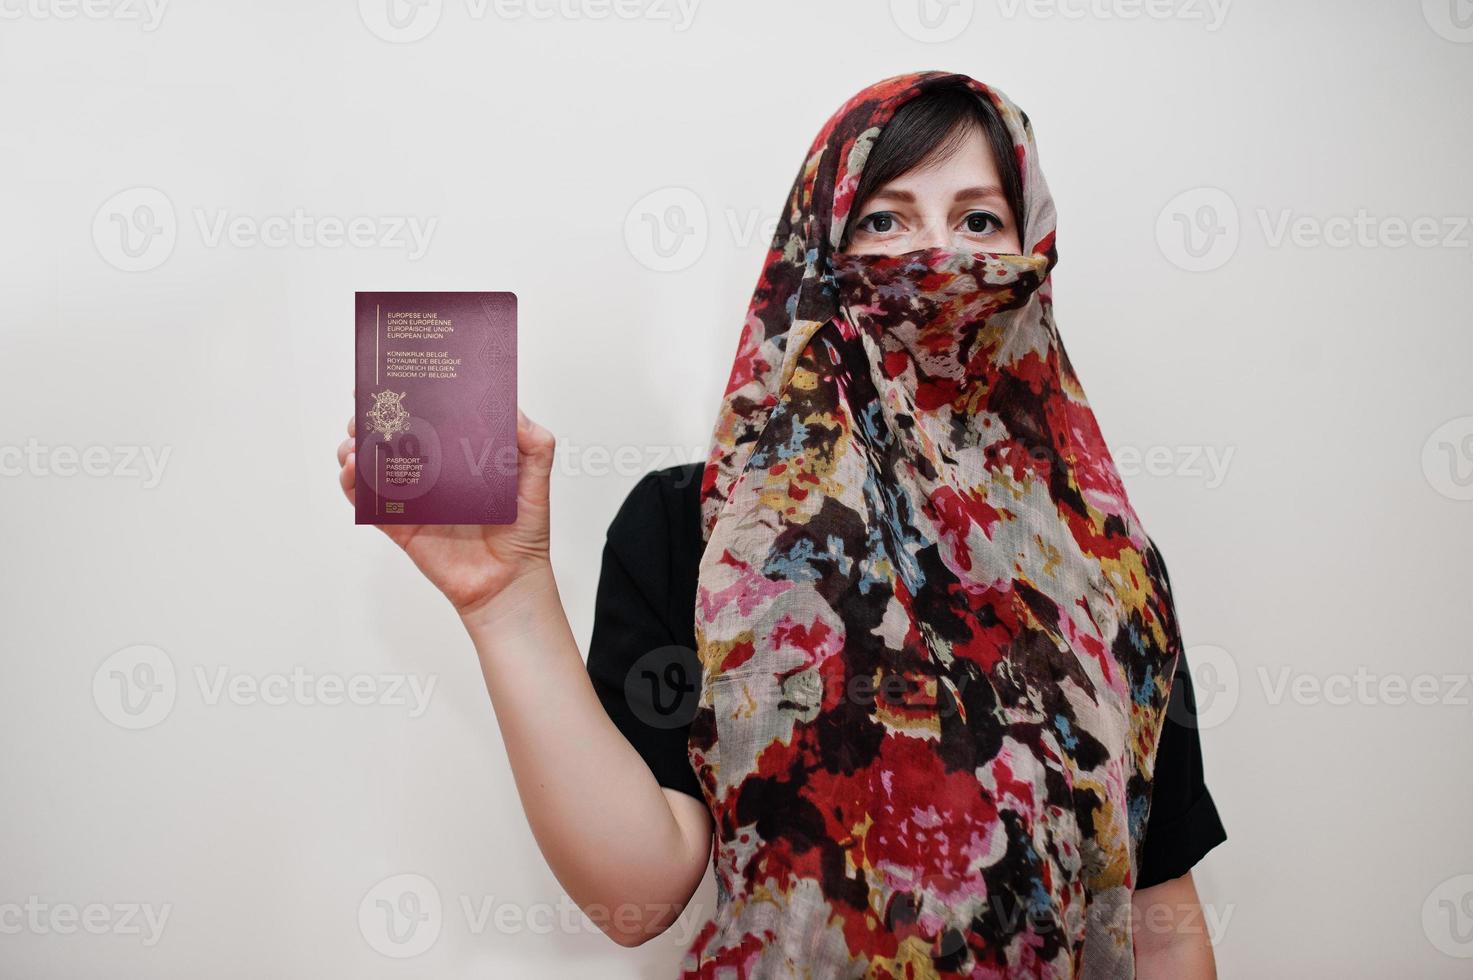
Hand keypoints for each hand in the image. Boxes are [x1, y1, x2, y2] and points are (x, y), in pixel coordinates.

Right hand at [338, 408, 556, 622]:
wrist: (510, 581)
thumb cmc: (524, 531)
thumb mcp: (536, 479)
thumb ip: (534, 444)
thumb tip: (514, 409)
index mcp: (459, 455)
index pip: (430, 418)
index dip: (411, 397)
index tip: (397, 378)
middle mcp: (432, 473)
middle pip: (393, 436)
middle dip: (373, 418)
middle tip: (365, 407)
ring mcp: (413, 498)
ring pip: (373, 465)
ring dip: (355, 447)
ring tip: (356, 439)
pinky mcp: (400, 525)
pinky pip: (368, 504)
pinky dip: (353, 486)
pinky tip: (353, 470)